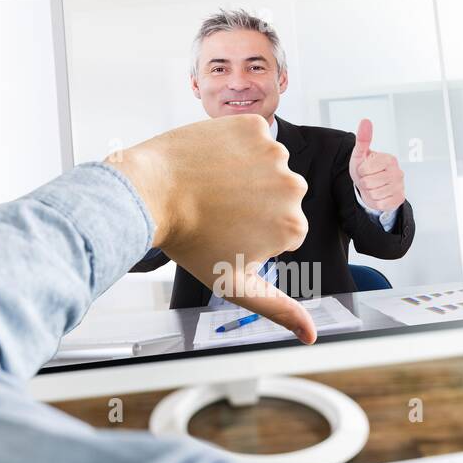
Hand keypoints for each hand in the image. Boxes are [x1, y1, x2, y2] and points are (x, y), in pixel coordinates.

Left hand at [105, 114, 316, 342]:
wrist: (150, 195)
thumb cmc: (191, 243)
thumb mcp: (235, 285)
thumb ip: (279, 310)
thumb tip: (312, 337)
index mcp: (294, 226)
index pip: (283, 230)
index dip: (254, 233)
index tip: (227, 232)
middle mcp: (293, 186)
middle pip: (278, 197)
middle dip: (254, 203)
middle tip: (217, 210)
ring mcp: (273, 152)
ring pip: (266, 166)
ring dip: (245, 174)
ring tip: (212, 186)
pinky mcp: (252, 125)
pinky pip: (251, 136)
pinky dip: (235, 145)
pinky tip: (212, 162)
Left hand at [348, 118, 404, 212]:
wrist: (371, 188)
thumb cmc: (365, 170)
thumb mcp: (361, 155)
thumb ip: (363, 139)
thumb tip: (366, 121)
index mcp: (389, 159)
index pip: (366, 169)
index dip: (360, 171)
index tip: (364, 169)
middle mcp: (398, 172)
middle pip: (369, 183)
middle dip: (364, 183)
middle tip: (369, 179)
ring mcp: (400, 186)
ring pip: (374, 194)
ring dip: (370, 193)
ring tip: (373, 187)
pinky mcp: (399, 199)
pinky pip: (380, 204)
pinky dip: (376, 202)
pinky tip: (379, 195)